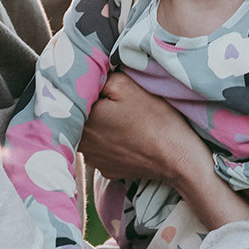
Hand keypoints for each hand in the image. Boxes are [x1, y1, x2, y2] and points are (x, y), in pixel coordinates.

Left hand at [83, 74, 248, 227]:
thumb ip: (99, 77)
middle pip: (79, 118)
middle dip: (91, 108)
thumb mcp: (125, 84)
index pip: (71, 99)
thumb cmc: (153, 119)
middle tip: (110, 100)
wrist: (177, 156)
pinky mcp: (108, 170)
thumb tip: (89, 77)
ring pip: (89, 135)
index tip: (98, 85)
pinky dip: (110, 142)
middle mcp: (82, 145)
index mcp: (82, 121)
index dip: (84, 89)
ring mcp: (94, 161)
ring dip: (100, 126)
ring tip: (122, 120)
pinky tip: (127, 136)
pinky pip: (102, 150)